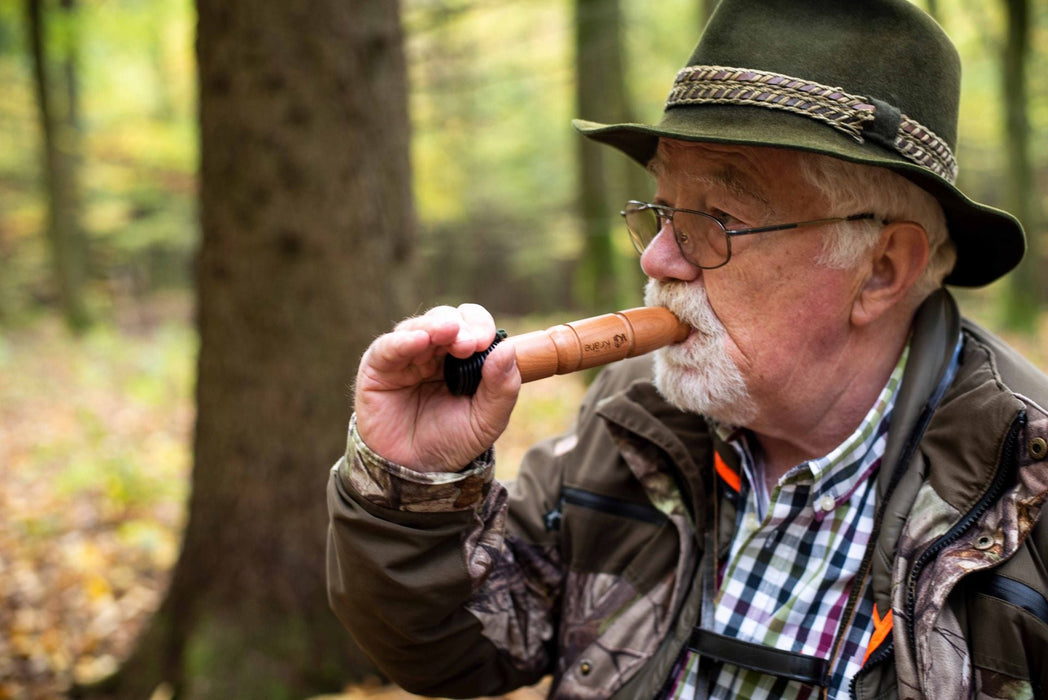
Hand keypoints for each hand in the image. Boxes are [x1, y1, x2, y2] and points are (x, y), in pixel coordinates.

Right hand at [353, 303, 520, 471]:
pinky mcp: (377, 368)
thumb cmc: (452, 442)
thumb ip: (503, 387)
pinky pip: (387, 347)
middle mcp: (433, 352)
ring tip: (449, 333)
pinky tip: (419, 340)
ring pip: (418, 327)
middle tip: (471, 344)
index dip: (481, 325)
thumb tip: (507, 349)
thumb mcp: (487, 420)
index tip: (488, 341)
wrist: (417, 472)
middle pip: (446, 319)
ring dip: (436, 326)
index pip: (472, 325)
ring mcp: (405, 357)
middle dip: (462, 326)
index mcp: (461, 358)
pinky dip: (403, 340)